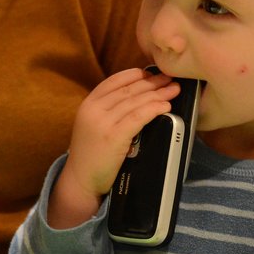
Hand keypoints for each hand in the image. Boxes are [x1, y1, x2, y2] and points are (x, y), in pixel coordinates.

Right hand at [46, 68, 177, 229]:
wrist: (80, 180)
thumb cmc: (91, 155)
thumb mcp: (93, 125)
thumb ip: (108, 111)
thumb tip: (137, 97)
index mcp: (89, 104)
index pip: (114, 81)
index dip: (135, 75)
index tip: (152, 73)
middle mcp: (94, 109)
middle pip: (128, 89)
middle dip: (152, 82)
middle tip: (169, 79)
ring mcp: (103, 122)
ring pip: (135, 101)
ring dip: (158, 93)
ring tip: (173, 90)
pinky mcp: (114, 136)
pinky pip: (138, 117)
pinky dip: (154, 109)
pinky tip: (165, 106)